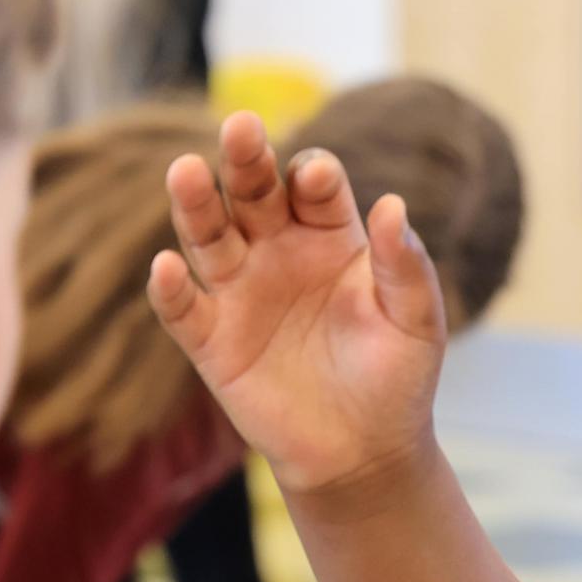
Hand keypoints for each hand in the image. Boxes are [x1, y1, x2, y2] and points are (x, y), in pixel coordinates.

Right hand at [148, 112, 448, 495]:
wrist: (365, 453)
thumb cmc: (397, 379)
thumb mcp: (416, 322)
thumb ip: (407, 266)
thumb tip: (393, 205)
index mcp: (330, 235)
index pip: (313, 187)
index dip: (313, 177)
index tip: (316, 179)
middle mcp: (277, 251)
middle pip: (252, 192)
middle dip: (246, 161)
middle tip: (241, 128)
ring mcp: (240, 292)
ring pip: (207, 235)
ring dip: (194, 203)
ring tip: (185, 171)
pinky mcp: (212, 340)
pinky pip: (182, 308)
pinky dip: (169, 289)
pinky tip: (165, 267)